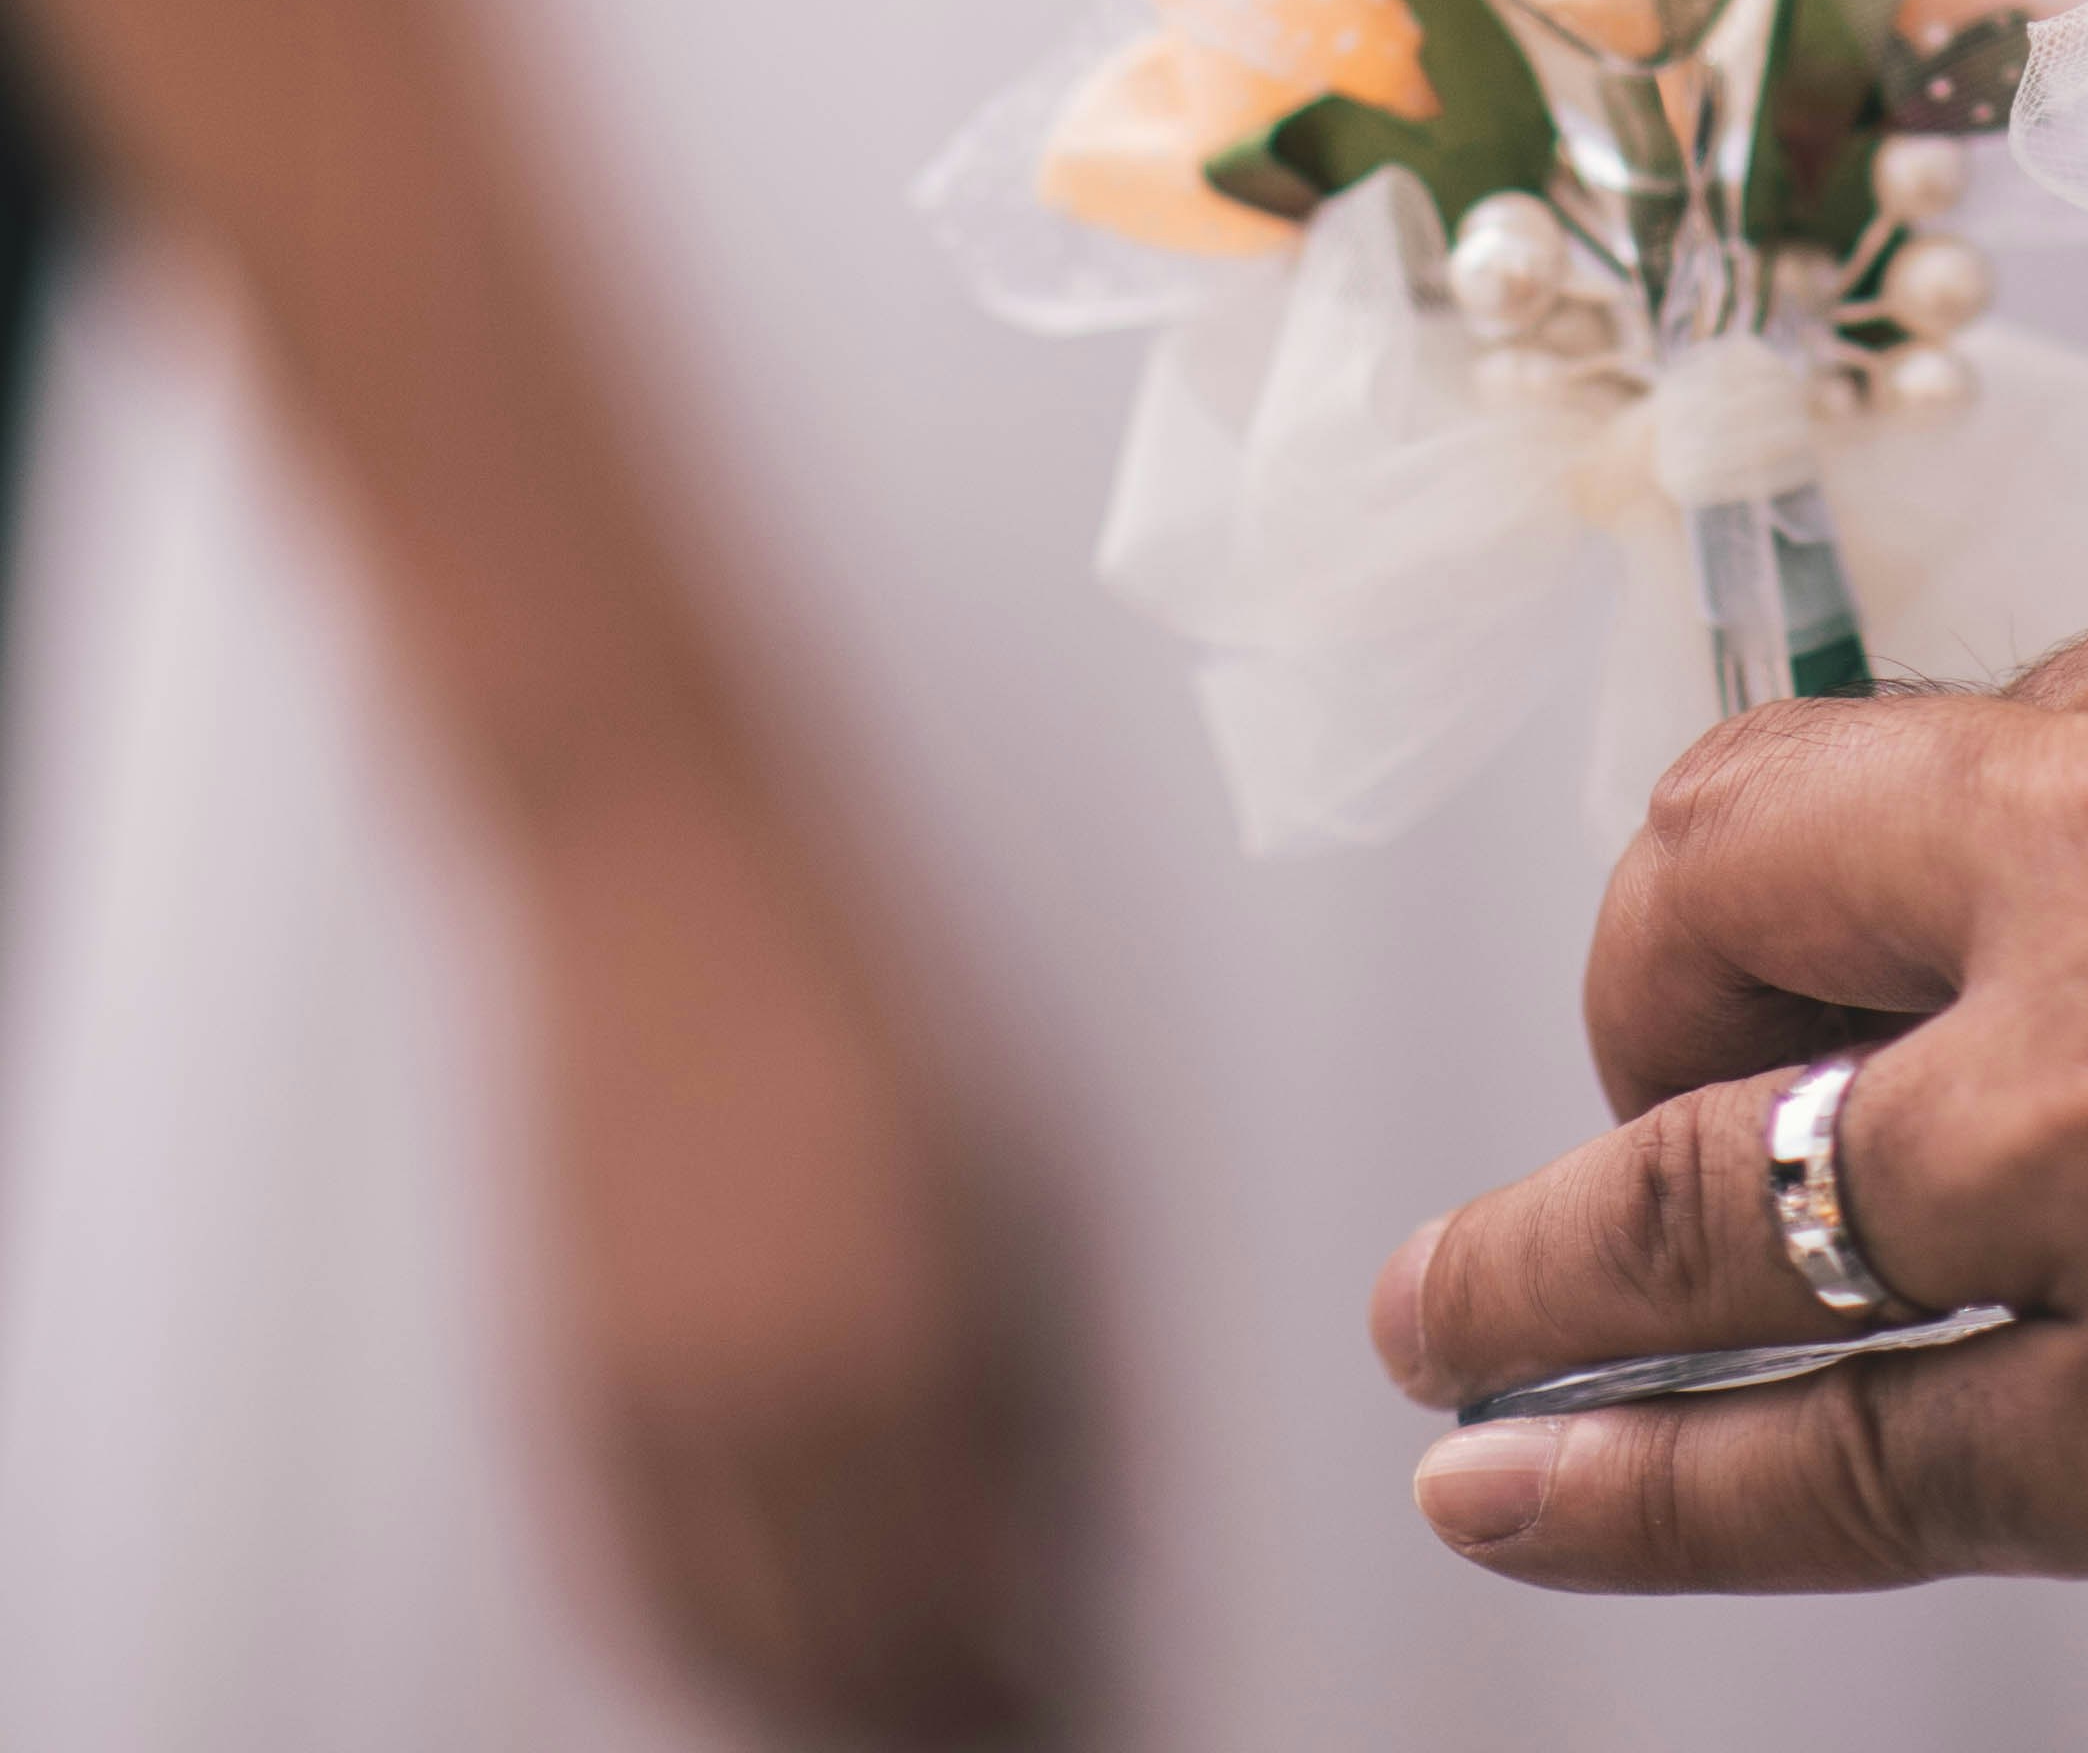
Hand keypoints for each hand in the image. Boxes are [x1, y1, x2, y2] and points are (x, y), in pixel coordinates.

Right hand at [516, 762, 1083, 1742]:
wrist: (656, 877)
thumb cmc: (858, 996)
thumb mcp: (999, 1165)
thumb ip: (1028, 1362)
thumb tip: (1058, 1535)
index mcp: (919, 1325)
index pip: (980, 1588)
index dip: (1027, 1667)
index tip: (1068, 1690)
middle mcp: (784, 1383)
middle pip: (860, 1650)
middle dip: (933, 1707)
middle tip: (996, 1715)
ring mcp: (657, 1388)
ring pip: (733, 1650)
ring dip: (808, 1706)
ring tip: (878, 1710)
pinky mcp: (562, 1375)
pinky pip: (623, 1582)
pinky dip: (687, 1654)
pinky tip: (741, 1664)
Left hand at [1378, 543, 2087, 1748]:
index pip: (2002, 740)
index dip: (1949, 850)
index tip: (1933, 921)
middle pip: (1757, 868)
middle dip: (1670, 962)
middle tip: (1663, 1048)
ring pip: (1715, 1182)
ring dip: (1544, 1244)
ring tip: (1443, 1301)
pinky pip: (1810, 1451)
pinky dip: (1620, 1472)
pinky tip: (1494, 1472)